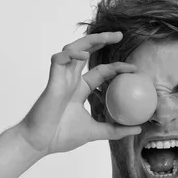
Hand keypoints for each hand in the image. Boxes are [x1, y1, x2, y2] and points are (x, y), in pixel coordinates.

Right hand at [21, 31, 141, 155]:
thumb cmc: (62, 137)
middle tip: (120, 35)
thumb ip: (115, 130)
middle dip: (102, 40)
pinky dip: (70, 54)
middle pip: (87, 52)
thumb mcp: (96, 132)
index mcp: (80, 90)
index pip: (101, 71)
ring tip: (106, 37)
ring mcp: (61, 78)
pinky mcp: (52, 80)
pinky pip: (59, 59)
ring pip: (73, 49)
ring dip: (89, 41)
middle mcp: (71, 80)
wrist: (40, 143)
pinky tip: (82, 55)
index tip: (134, 69)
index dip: (117, 67)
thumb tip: (138, 129)